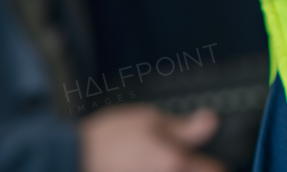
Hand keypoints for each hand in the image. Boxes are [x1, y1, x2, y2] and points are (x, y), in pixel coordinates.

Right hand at [79, 105, 224, 171]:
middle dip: (196, 170)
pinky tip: (145, 170)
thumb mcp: (148, 120)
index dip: (213, 164)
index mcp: (175, 163)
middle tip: (184, 162)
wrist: (70, 160)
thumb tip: (211, 120)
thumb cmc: (106, 140)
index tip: (206, 160)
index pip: (216, 171)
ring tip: (158, 165)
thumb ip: (183, 127)